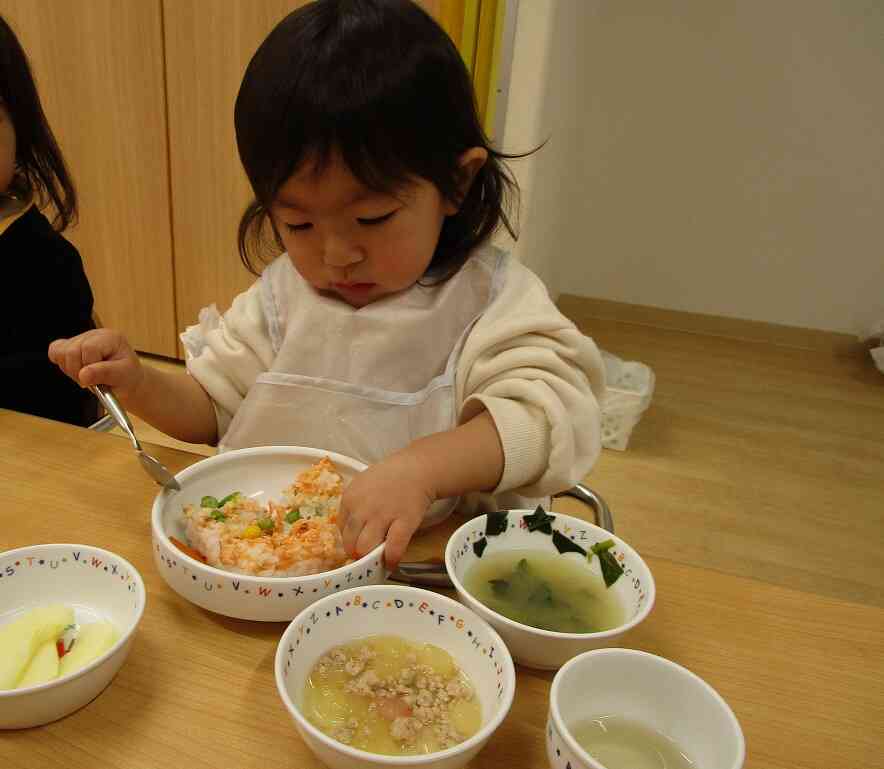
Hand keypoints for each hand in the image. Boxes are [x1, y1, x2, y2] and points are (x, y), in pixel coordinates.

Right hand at [48, 329, 143, 397]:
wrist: (125, 380)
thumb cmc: (127, 376)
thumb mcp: (123, 376)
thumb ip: (105, 373)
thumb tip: (84, 375)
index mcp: (110, 338)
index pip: (88, 348)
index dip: (89, 367)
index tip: (97, 380)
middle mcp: (94, 334)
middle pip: (71, 351)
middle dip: (79, 371)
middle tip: (91, 381)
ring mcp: (81, 338)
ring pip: (60, 352)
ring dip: (71, 370)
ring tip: (87, 376)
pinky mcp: (70, 345)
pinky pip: (55, 352)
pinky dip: (63, 365)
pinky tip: (77, 370)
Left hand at [338, 450, 435, 570]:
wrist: (417, 469)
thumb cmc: (390, 478)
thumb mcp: (362, 484)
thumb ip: (354, 505)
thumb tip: (350, 532)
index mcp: (350, 498)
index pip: (341, 529)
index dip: (349, 538)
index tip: (357, 542)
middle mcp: (362, 508)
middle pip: (350, 542)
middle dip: (356, 552)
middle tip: (365, 555)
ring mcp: (383, 516)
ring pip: (365, 548)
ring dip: (370, 558)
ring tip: (377, 559)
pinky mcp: (403, 522)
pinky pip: (393, 549)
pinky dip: (391, 560)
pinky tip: (391, 563)